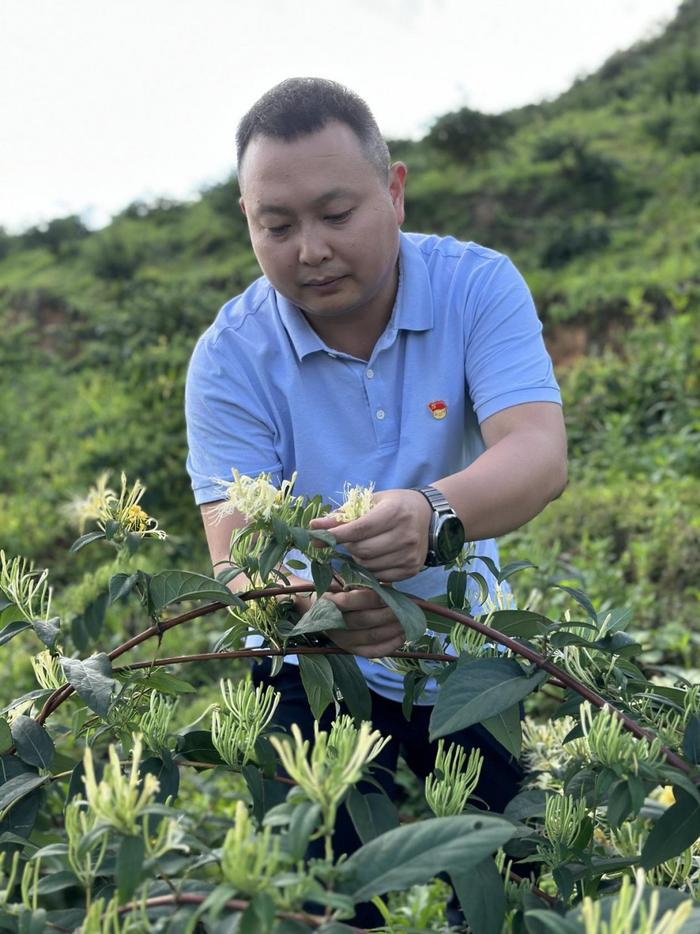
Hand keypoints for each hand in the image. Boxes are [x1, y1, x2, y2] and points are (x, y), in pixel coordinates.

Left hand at [310, 489, 431, 580]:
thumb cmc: (396, 505)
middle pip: (362, 551)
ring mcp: (410, 555)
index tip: (317, 537)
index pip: (359, 529)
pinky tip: (374, 557)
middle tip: (346, 541)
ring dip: (358, 559)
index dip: (336, 535)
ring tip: (362, 547)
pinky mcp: (412, 569)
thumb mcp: (372, 501)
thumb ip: (344, 514)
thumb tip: (315, 526)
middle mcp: (405, 535)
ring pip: (369, 566)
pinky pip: (381, 577)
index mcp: (394, 513)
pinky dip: (371, 569)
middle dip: (347, 547)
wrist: (429, 516)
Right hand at [323, 587, 405, 657]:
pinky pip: (372, 652)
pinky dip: (389, 645)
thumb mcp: (343, 583)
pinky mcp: (352, 650)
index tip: (388, 595)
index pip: (349, 602)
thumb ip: (359, 584)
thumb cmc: (338, 593)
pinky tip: (402, 636)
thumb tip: (385, 586)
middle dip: (386, 614)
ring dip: (392, 629)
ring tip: (407, 621)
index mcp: (328, 603)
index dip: (371, 599)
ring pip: (370, 637)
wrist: (320, 612)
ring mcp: (343, 640)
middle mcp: (333, 624)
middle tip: (404, 609)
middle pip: (363, 621)